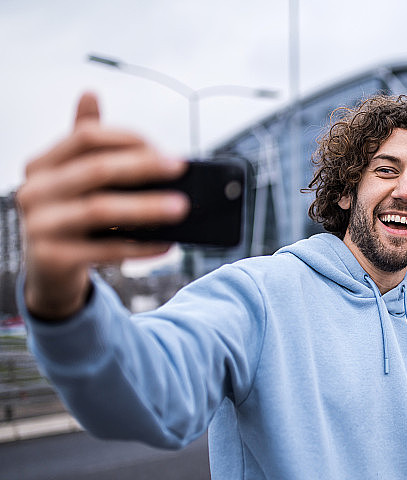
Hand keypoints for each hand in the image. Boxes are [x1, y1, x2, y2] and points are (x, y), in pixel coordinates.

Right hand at [16, 92, 189, 319]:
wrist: (47, 270)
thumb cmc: (68, 216)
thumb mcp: (72, 177)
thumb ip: (84, 141)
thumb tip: (89, 92)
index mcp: (42, 165)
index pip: (86, 137)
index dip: (128, 139)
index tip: (164, 149)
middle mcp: (35, 191)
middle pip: (97, 169)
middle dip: (144, 167)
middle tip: (180, 168)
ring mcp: (41, 225)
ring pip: (100, 209)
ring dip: (147, 207)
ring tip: (181, 207)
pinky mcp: (54, 258)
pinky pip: (106, 250)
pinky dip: (141, 245)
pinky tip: (167, 243)